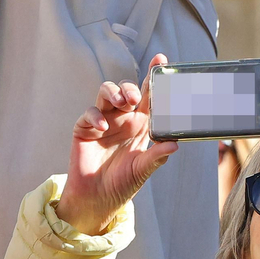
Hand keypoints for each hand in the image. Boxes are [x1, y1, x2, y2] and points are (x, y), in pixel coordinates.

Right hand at [55, 54, 179, 234]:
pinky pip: (90, 113)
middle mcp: (122, 119)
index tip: (160, 60)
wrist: (97, 199)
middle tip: (135, 98)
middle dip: (130, 88)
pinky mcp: (85, 128)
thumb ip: (157, 156)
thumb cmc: (123, 183)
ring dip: (114, 93)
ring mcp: (103, 121)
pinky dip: (95, 116)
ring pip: (106, 93)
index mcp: (140, 125)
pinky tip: (102, 127)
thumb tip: (174, 145)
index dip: (153, 77)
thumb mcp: (143, 169)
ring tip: (122, 103)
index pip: (149, 97)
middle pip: (126, 90)